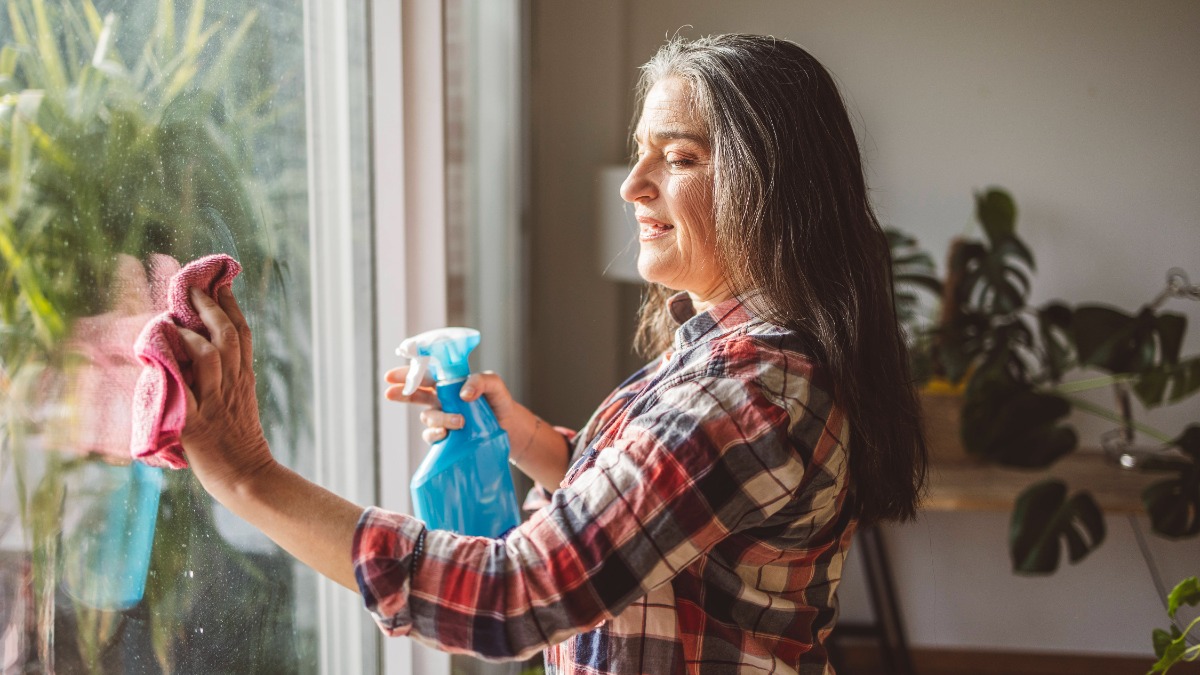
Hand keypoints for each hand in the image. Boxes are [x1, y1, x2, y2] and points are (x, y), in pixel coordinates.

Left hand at [178, 286, 274, 493]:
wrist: (247, 476)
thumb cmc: (238, 444)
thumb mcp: (239, 402)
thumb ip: (227, 377)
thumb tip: (206, 350)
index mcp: (244, 378)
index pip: (243, 332)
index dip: (230, 304)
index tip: (219, 281)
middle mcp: (234, 384)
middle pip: (229, 335)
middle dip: (211, 306)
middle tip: (193, 286)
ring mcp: (216, 401)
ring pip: (213, 353)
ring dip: (196, 330)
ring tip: (176, 314)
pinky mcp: (198, 421)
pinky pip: (189, 386)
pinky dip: (178, 361)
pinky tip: (165, 345)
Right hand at [383, 368, 521, 444]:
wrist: (512, 429)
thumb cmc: (500, 402)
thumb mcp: (494, 385)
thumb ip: (481, 381)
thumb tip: (462, 394)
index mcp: (450, 382)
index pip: (425, 374)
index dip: (408, 374)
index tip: (391, 376)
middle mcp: (443, 399)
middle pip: (416, 394)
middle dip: (401, 393)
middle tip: (389, 392)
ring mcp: (444, 418)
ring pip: (428, 416)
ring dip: (439, 418)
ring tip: (459, 422)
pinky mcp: (447, 437)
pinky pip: (432, 435)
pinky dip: (435, 434)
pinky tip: (445, 434)